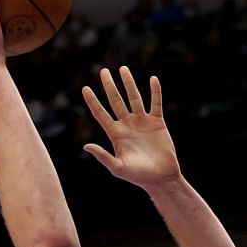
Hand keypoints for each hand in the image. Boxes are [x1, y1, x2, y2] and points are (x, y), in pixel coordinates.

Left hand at [81, 67, 180, 187]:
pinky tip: (153, 79)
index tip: (85, 88)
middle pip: (115, 100)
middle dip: (109, 85)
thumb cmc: (139, 176)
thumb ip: (103, 156)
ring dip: (129, 83)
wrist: (161, 178)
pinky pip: (156, 103)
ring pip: (134, 98)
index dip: (92, 101)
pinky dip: (155, 92)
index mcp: (116, 133)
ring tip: (123, 69)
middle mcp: (127, 124)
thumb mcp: (118, 168)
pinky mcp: (157, 123)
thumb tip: (86, 146)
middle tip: (103, 71)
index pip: (100, 113)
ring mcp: (142, 122)